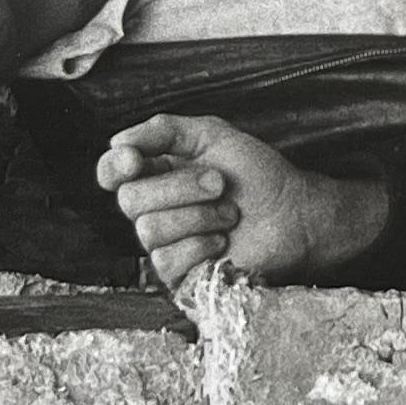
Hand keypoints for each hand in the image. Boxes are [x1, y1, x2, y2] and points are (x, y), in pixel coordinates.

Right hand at [94, 113, 387, 291]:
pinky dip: (200, 245)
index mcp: (157, 172)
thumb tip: (118, 140)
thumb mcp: (214, 136)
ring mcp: (165, 243)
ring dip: (198, 216)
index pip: (111, 172)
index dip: (114, 167)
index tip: (135, 160)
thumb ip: (164, 130)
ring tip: (230, 213)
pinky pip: (167, 260)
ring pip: (148, 230)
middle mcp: (154, 208)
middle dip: (180, 187)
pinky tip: (223, 242)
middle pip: (130, 200)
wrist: (294, 214)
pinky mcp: (179, 274)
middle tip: (220, 183)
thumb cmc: (259, 175)